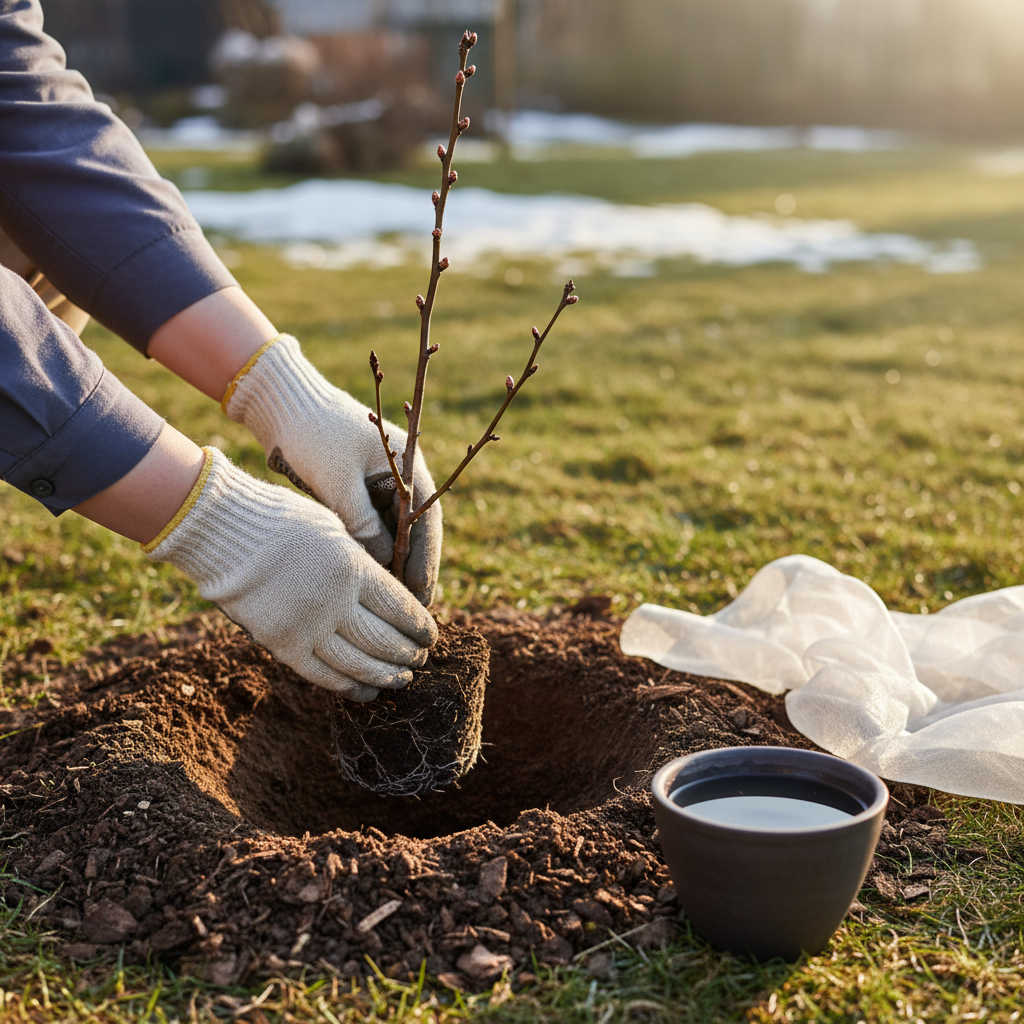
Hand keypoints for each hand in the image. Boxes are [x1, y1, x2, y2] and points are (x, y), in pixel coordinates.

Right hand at [143, 447, 437, 700]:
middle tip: (421, 659)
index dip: (421, 626)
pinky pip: (323, 675)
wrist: (223, 533)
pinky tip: (365, 691)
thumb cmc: (283, 521)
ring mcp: (308, 627)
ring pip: (359, 664)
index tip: (430, 634)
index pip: (401, 608)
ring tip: (402, 679)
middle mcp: (335, 602)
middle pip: (385, 640)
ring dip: (386, 675)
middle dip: (409, 653)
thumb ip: (362, 563)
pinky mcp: (282, 645)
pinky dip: (349, 686)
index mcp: (353, 569)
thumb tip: (389, 594)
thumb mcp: (335, 530)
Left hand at [222, 335, 441, 605]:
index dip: (426, 562)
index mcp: (407, 464)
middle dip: (412, 571)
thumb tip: (383, 563)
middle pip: (414, 532)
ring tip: (390, 606)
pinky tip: (367, 582)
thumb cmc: (311, 433)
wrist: (279, 402)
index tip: (422, 597)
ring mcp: (379, 484)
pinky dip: (371, 553)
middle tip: (411, 613)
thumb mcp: (337, 479)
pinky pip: (371, 529)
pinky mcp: (357, 491)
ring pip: (393, 534)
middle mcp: (400, 476)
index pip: (426, 521)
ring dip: (392, 565)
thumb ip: (361, 521)